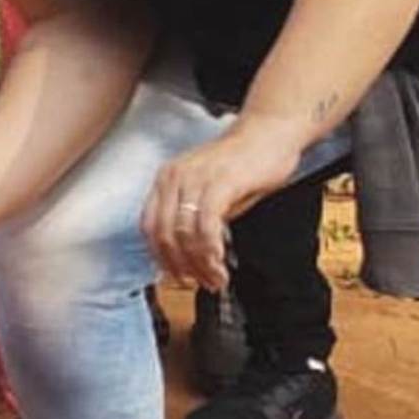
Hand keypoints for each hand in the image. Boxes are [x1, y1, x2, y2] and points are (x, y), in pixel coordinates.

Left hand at [143, 125, 310, 292]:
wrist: (269, 135)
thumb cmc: (243, 164)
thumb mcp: (209, 191)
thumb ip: (195, 218)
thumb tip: (189, 256)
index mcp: (165, 179)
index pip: (149, 227)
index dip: (161, 257)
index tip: (176, 276)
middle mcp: (173, 177)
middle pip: (163, 235)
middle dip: (181, 267)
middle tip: (200, 283)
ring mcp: (195, 179)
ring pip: (184, 234)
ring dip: (200, 264)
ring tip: (216, 278)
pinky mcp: (220, 182)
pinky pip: (206, 225)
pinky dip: (211, 250)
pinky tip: (221, 262)